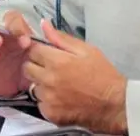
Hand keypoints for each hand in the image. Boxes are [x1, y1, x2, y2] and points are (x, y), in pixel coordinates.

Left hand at [23, 20, 127, 134]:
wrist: (112, 102)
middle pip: (27, 68)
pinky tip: (61, 96)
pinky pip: (39, 102)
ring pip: (33, 86)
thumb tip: (44, 24)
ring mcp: (48, 99)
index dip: (39, 49)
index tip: (48, 52)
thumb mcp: (86, 50)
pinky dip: (47, 98)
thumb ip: (62, 38)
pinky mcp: (49, 113)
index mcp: (57, 61)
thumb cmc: (101, 72)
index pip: (33, 50)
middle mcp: (48, 80)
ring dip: (42, 82)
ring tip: (60, 82)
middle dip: (37, 64)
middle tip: (53, 66)